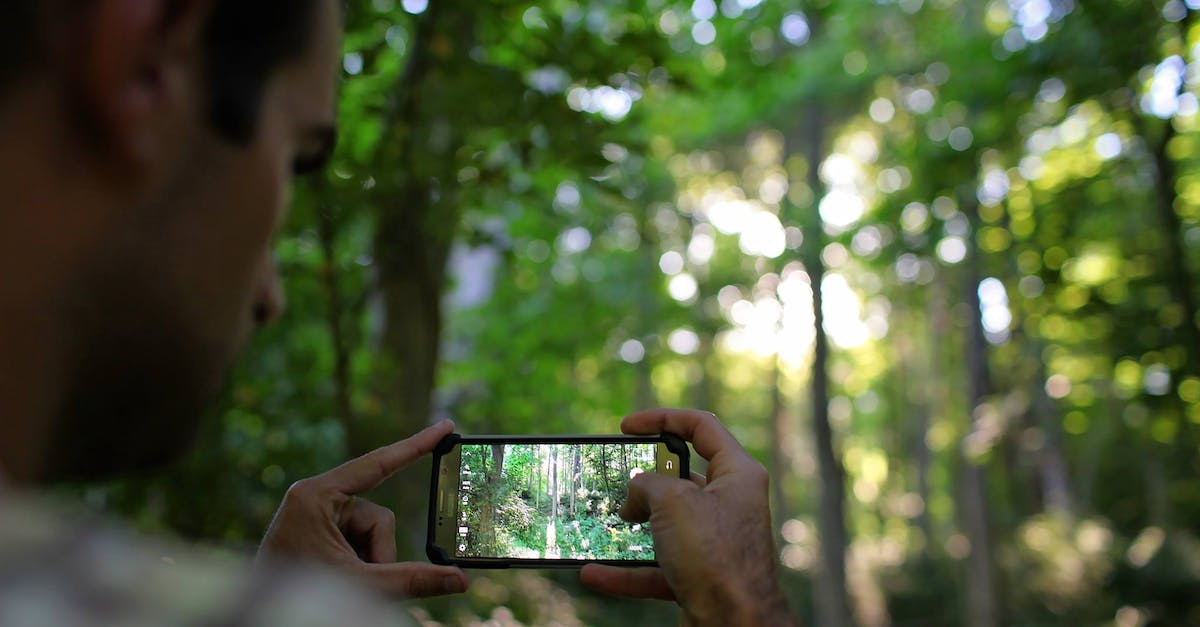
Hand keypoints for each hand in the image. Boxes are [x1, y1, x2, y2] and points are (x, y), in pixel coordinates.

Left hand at [258, 419, 468, 597]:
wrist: (262, 620)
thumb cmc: (299, 598)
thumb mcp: (361, 585)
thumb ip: (412, 579)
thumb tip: (460, 579)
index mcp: (316, 496)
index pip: (377, 464)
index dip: (416, 446)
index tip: (445, 426)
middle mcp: (317, 498)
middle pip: (378, 517)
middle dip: (378, 554)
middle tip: (363, 583)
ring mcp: (318, 516)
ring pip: (371, 534)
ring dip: (368, 563)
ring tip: (345, 587)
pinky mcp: (320, 532)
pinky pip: (358, 542)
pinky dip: (359, 563)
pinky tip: (341, 581)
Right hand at [580, 409, 794, 625]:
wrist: (734, 623)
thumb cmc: (715, 555)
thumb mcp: (673, 502)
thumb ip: (648, 485)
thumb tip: (635, 494)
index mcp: (738, 474)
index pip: (702, 427)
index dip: (663, 419)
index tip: (627, 426)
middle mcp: (731, 505)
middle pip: (682, 479)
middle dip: (646, 481)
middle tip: (618, 482)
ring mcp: (716, 543)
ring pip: (667, 527)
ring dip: (633, 528)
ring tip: (604, 524)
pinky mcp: (701, 577)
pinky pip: (657, 568)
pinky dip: (626, 571)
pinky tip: (595, 573)